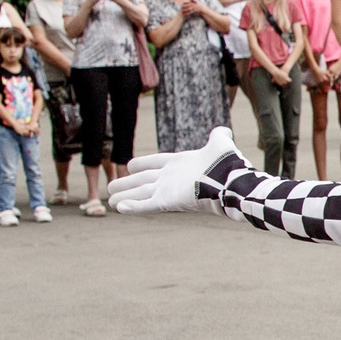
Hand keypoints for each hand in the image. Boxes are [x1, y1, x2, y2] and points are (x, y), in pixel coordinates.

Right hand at [108, 125, 239, 214]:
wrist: (229, 181)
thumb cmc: (225, 164)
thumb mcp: (220, 144)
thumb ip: (218, 136)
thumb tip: (223, 131)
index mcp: (179, 163)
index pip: (156, 163)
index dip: (143, 164)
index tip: (130, 166)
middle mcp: (170, 178)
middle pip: (143, 181)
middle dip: (127, 184)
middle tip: (111, 188)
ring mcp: (167, 190)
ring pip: (140, 193)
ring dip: (125, 196)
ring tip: (110, 200)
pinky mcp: (167, 202)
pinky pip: (146, 204)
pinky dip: (133, 206)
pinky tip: (120, 208)